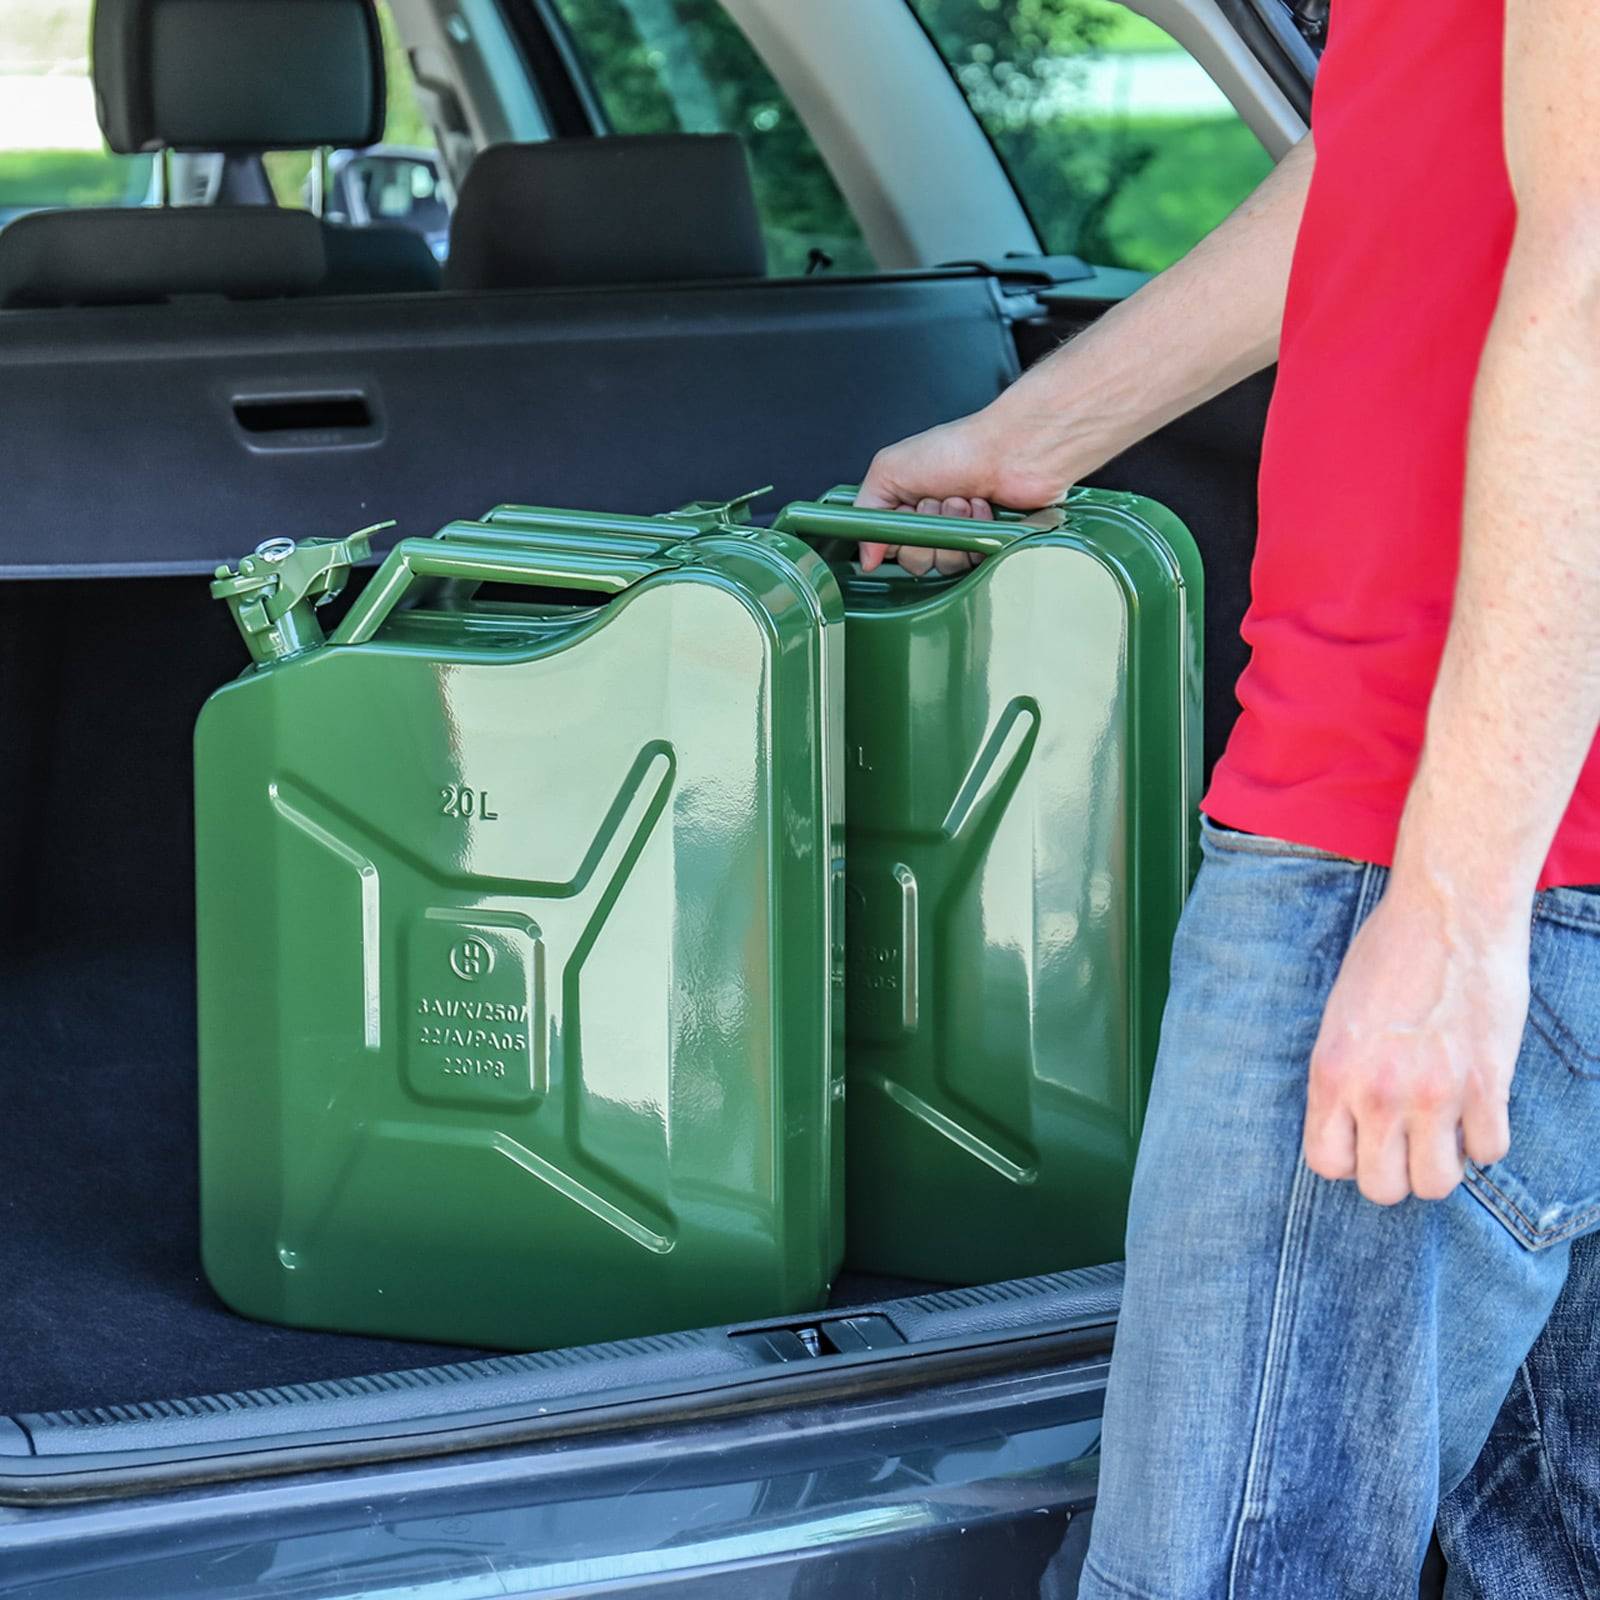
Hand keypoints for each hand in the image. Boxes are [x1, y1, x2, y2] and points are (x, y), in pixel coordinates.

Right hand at [856, 405, 1073, 574]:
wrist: (1011, 449)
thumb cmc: (959, 447)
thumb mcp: (890, 467)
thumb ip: (865, 508)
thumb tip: (865, 555)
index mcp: (906, 505)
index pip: (887, 545)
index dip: (894, 535)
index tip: (903, 513)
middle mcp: (932, 522)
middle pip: (914, 560)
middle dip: (924, 530)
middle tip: (935, 501)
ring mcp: (960, 535)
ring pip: (943, 565)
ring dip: (951, 528)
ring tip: (962, 500)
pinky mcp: (986, 545)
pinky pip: (973, 563)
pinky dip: (975, 533)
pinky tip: (980, 508)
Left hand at [1302, 872, 1527, 1203]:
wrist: (1447, 914)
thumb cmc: (1388, 953)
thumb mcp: (1339, 1016)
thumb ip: (1344, 1074)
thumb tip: (1354, 1122)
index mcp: (1332, 1073)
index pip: (1326, 1165)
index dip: (1349, 1159)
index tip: (1365, 1140)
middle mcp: (1378, 1093)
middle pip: (1382, 1189)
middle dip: (1396, 1171)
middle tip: (1408, 1138)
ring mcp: (1434, 1094)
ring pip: (1437, 1184)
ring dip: (1442, 1163)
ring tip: (1444, 1128)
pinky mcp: (1487, 1085)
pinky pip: (1489, 1152)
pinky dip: (1486, 1138)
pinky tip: (1479, 1107)